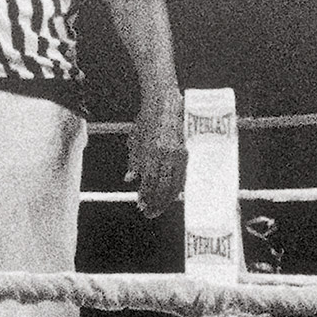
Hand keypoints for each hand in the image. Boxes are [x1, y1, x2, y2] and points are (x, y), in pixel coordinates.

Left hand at [125, 89, 184, 218]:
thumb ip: (134, 161)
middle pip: (162, 187)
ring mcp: (177, 154)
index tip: (141, 205)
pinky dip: (176, 187)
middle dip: (156, 202)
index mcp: (151, 153)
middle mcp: (166, 155)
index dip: (146, 196)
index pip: (149, 182)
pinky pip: (182, 175)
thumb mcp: (135, 140)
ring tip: (159, 207)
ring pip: (174, 184)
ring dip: (166, 199)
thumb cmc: (147, 121)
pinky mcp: (185, 152)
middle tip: (149, 212)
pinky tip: (172, 194)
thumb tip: (130, 179)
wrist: (164, 104)